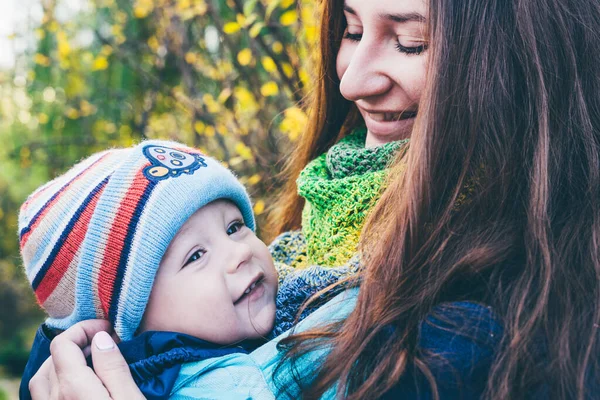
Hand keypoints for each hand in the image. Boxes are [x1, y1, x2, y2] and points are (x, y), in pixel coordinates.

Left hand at [29, 320, 144, 399]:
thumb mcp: (130, 398)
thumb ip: (114, 368)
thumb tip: (101, 338)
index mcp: (73, 387)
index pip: (63, 343)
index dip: (85, 328)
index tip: (109, 329)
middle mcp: (54, 399)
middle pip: (51, 358)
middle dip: (76, 343)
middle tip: (105, 345)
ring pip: (43, 379)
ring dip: (62, 363)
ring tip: (89, 362)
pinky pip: (44, 396)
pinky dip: (57, 382)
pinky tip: (79, 385)